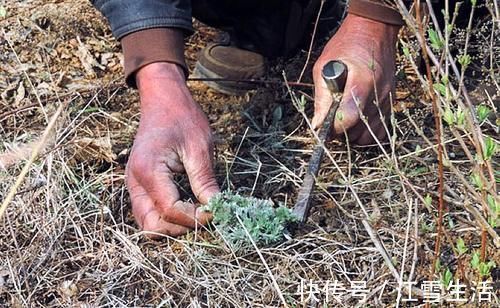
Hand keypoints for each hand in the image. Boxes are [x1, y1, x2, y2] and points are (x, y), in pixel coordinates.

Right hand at [127, 62, 218, 237]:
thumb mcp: (199, 147)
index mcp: (148, 170)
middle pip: (153, 225)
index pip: (170, 211)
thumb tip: (216, 209)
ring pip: (148, 223)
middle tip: (206, 216)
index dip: (196, 218)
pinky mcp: (139, 185)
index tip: (217, 212)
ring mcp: (134, 185)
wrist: (162, 99)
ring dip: (173, 226)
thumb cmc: (181, 117)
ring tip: (198, 213)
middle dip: (181, 228)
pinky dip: (167, 217)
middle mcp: (135, 182)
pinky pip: (149, 212)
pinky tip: (188, 207)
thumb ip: (205, 181)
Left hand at [311, 14, 399, 144]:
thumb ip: (322, 97)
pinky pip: (381, 130)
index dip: (333, 127)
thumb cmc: (347, 45)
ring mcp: (388, 100)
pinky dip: (368, 131)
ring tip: (344, 119)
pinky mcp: (391, 103)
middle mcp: (379, 94)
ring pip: (369, 135)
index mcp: (362, 82)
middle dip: (341, 132)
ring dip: (354, 134)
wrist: (375, 31)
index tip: (324, 125)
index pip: (348, 118)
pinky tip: (357, 121)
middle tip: (331, 120)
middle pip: (358, 131)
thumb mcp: (325, 65)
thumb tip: (317, 124)